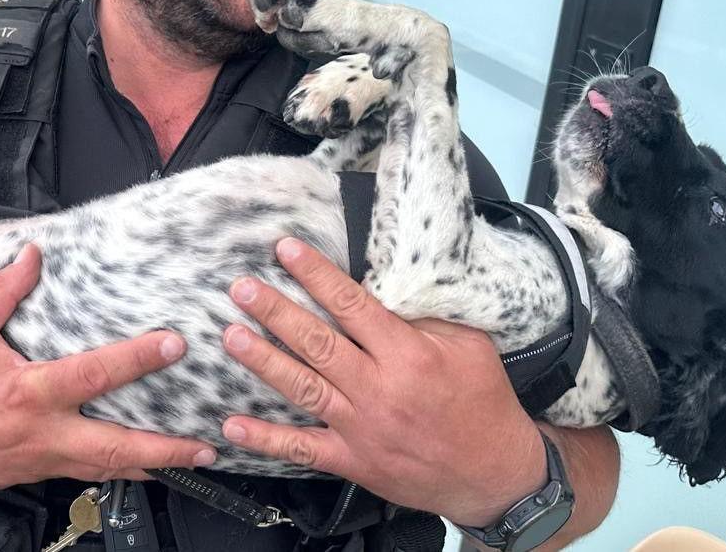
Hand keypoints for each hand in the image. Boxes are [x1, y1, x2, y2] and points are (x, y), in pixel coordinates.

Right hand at [0, 244, 215, 492]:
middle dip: (164, 450)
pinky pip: (86, 474)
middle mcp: (41, 432)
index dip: (136, 359)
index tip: (173, 345)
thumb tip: (34, 254)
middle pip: (115, 447)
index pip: (93, 375)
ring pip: (106, 469)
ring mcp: (40, 460)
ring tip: (192, 461)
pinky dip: (117, 470)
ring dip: (152, 466)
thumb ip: (3, 291)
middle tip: (204, 446)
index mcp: (26, 392)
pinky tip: (142, 466)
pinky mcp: (35, 474)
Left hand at [221, 238, 546, 526]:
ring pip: (302, 388)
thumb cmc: (482, 403)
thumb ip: (425, 317)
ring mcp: (361, 428)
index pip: (352, 306)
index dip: (316, 275)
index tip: (287, 251)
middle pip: (317, 343)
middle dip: (275, 312)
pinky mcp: (353, 460)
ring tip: (231, 336)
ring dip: (263, 361)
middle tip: (241, 289)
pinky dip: (265, 439)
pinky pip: (302, 449)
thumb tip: (385, 286)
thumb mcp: (469, 346)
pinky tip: (232, 425)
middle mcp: (379, 390)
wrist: (494, 473)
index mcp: (409, 355)